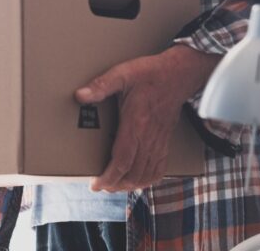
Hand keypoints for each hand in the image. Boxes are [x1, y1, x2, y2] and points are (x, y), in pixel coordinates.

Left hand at [75, 45, 219, 192]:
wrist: (179, 74)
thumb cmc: (150, 74)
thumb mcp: (122, 74)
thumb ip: (101, 85)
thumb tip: (80, 96)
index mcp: (136, 125)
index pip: (122, 162)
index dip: (108, 177)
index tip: (95, 183)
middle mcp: (149, 138)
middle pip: (133, 174)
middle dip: (115, 185)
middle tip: (100, 185)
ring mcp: (159, 141)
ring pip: (146, 175)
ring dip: (129, 185)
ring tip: (114, 185)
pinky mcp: (165, 141)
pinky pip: (159, 168)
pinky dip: (148, 180)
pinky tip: (138, 180)